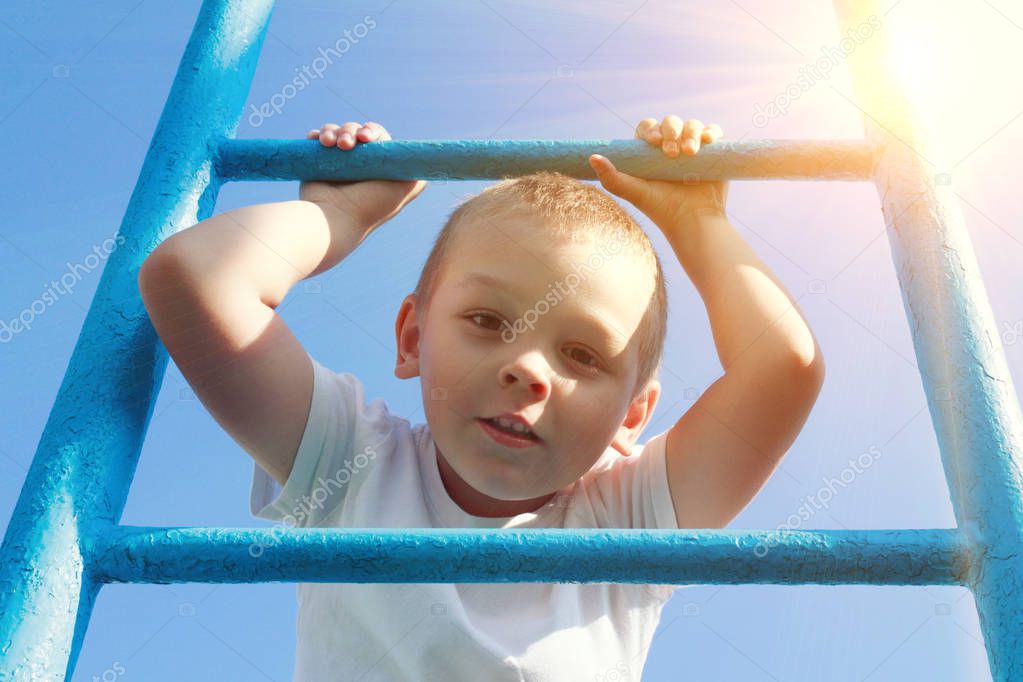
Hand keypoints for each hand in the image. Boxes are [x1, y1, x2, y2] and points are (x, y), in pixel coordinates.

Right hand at [299, 121, 426, 233]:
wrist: (335, 219)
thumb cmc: (371, 205)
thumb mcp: (405, 187)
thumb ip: (418, 169)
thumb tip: (428, 158)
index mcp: (378, 166)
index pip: (377, 136)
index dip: (371, 132)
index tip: (367, 138)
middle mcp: (359, 164)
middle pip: (355, 131)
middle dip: (350, 132)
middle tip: (347, 145)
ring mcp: (337, 163)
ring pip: (336, 132)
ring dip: (333, 132)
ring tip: (330, 144)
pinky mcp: (317, 164)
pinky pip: (317, 139)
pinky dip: (316, 136)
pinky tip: (318, 141)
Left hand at [588, 115, 727, 228]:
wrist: (692, 221)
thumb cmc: (660, 208)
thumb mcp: (634, 193)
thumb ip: (612, 177)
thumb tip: (591, 157)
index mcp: (650, 152)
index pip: (648, 128)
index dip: (650, 130)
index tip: (654, 142)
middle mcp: (671, 147)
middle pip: (671, 122)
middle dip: (671, 131)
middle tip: (671, 153)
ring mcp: (693, 148)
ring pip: (692, 125)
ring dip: (690, 132)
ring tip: (689, 153)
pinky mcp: (713, 152)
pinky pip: (713, 132)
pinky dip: (711, 131)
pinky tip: (707, 140)